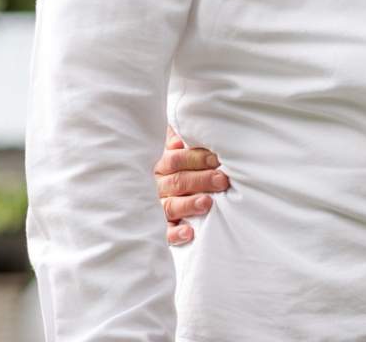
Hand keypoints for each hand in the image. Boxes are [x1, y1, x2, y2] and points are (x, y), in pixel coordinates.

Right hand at [155, 126, 227, 246]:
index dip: (197, 158)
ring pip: (170, 206)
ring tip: (207, 203)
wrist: (142, 187)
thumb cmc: (173, 162)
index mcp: (159, 163)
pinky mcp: (158, 228)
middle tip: (222, 180)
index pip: (176, 159)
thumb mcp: (170, 144)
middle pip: (177, 181)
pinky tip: (189, 234)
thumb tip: (183, 132)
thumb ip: (177, 135)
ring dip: (189, 205)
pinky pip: (163, 233)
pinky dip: (175, 234)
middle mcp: (155, 185)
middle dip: (201, 180)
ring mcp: (155, 207)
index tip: (217, 158)